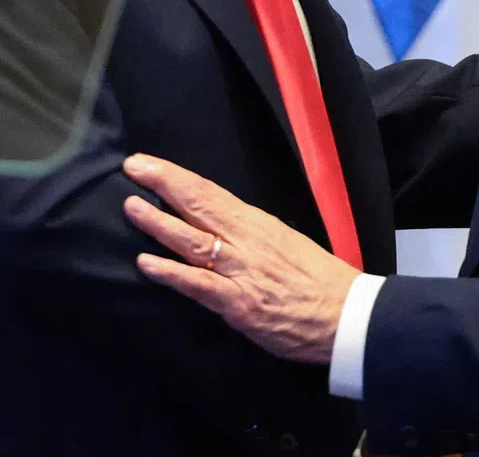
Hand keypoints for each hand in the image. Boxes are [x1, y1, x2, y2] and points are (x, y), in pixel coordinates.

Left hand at [122, 154, 360, 364]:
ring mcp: (241, 271)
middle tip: (132, 169)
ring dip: (160, 223)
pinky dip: (172, 273)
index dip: (176, 176)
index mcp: (258, 223)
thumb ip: (250, 234)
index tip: (147, 163)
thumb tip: (218, 226)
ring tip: (132, 207)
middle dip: (163, 184)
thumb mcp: (284, 242)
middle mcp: (246, 240)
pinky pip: (200, 285)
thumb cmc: (318, 279)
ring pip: (194, 240)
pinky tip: (147, 263)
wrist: (346, 314)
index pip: (210, 192)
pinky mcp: (239, 304)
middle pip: (199, 205)